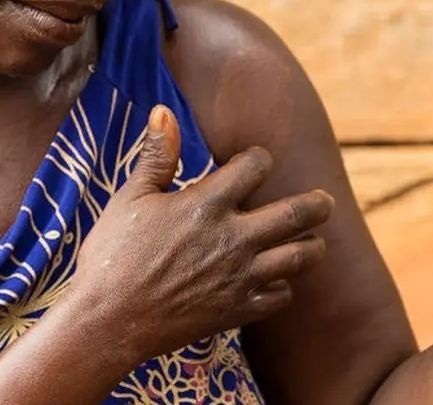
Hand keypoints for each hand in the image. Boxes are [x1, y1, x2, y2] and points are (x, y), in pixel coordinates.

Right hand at [69, 105, 334, 361]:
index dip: (259, 158)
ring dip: (312, 246)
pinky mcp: (237, 310)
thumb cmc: (113, 255)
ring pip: (300, 257)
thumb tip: (163, 111)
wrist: (108, 321)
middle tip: (324, 202)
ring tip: (314, 240)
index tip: (253, 163)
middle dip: (317, 204)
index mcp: (207, 204)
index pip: (257, 165)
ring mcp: (239, 277)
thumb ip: (156, 155)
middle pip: (296, 214)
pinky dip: (284, 286)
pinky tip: (276, 279)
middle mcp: (233, 238)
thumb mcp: (131, 198)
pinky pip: (280, 296)